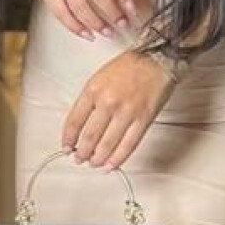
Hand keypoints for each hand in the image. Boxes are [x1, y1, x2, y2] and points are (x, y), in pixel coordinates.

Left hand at [61, 47, 176, 169]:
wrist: (157, 58)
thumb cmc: (129, 66)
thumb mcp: (100, 77)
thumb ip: (90, 100)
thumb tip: (82, 126)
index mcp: (93, 90)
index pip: (74, 121)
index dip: (68, 139)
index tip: (67, 148)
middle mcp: (107, 102)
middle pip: (89, 136)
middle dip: (82, 153)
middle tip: (80, 159)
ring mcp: (126, 112)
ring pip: (107, 144)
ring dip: (98, 158)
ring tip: (94, 164)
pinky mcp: (143, 120)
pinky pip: (128, 145)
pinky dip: (118, 158)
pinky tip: (111, 165)